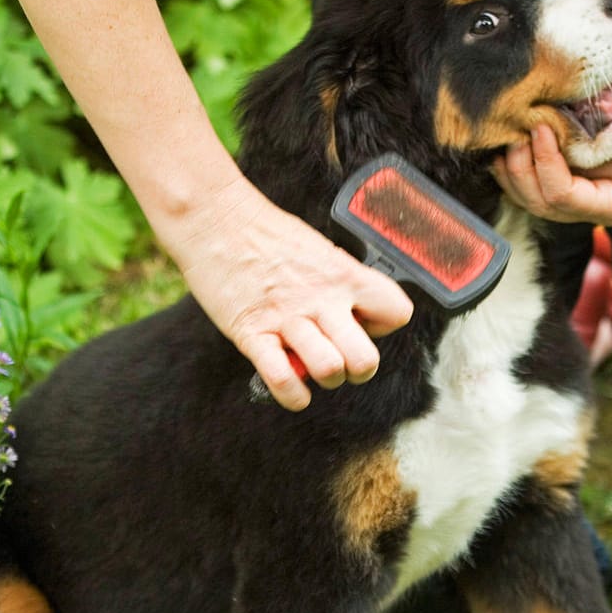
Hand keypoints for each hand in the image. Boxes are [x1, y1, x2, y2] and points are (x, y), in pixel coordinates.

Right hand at [160, 177, 412, 410]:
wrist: (215, 217)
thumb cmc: (265, 233)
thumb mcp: (319, 250)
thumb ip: (340, 282)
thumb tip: (352, 314)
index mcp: (344, 275)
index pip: (396, 314)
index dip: (382, 327)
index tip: (360, 323)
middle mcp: (321, 299)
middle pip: (366, 359)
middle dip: (357, 370)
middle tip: (340, 359)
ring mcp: (287, 318)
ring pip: (329, 371)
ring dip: (323, 379)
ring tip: (311, 367)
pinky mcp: (251, 332)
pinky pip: (282, 378)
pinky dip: (292, 395)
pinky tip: (292, 388)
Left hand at [493, 97, 611, 225]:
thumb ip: (597, 151)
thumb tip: (552, 141)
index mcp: (611, 208)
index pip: (561, 195)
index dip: (544, 162)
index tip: (541, 128)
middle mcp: (592, 210)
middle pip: (539, 202)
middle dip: (519, 169)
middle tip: (515, 133)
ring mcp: (584, 200)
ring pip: (532, 198)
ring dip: (514, 170)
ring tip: (508, 138)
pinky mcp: (579, 182)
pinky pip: (540, 182)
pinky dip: (523, 165)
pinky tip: (514, 144)